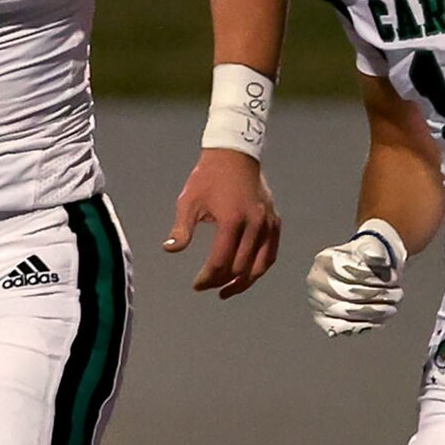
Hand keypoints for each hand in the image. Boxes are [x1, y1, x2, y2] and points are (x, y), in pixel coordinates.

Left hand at [163, 148, 280, 298]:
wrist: (235, 154)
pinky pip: (270, 253)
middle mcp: (254, 224)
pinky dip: (259, 268)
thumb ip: (181, 229)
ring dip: (243, 282)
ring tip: (227, 290)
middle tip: (207, 286)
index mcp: (232, 220)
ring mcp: (267, 223)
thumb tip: (170, 249)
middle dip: (221, 281)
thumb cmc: (209, 176)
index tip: (197, 284)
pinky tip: (246, 275)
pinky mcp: (274, 221)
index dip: (207, 278)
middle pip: (240, 267)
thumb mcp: (189, 201)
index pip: (220, 261)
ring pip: (260, 265)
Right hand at [307, 221, 405, 336]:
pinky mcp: (322, 320)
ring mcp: (316, 302)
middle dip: (378, 295)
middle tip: (399, 294)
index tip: (396, 277)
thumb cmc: (367, 260)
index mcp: (325, 260)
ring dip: (375, 311)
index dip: (375, 277)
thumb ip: (375, 250)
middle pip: (349, 292)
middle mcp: (315, 281)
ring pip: (348, 312)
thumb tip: (378, 258)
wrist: (362, 274)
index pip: (351, 271)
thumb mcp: (373, 248)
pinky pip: (343, 327)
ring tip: (392, 308)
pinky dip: (364, 325)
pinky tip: (380, 320)